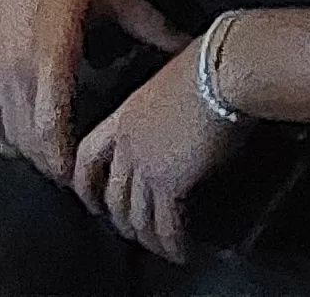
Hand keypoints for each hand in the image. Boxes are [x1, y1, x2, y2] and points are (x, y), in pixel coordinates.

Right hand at [0, 0, 177, 181]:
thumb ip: (150, 24)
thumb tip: (185, 43)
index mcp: (51, 57)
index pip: (50, 132)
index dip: (67, 162)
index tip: (87, 172)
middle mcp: (16, 70)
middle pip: (28, 144)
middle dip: (54, 165)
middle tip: (81, 172)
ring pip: (5, 137)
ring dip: (30, 154)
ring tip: (58, 156)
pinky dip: (5, 137)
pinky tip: (25, 135)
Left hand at [69, 35, 250, 264]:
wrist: (225, 67)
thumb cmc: (211, 59)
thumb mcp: (174, 74)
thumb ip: (166, 97)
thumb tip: (181, 101)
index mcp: (126, 113)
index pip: (88, 154)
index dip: (85, 180)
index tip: (89, 194)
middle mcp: (129, 142)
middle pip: (111, 193)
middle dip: (118, 217)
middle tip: (128, 229)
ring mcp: (146, 164)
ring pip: (135, 215)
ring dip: (146, 237)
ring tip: (158, 246)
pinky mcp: (170, 183)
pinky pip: (166, 225)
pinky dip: (172, 244)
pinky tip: (181, 250)